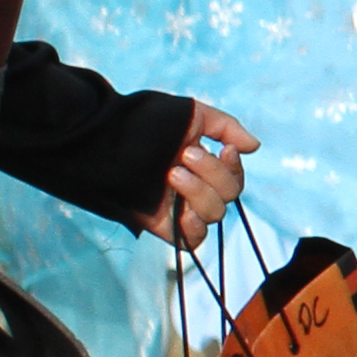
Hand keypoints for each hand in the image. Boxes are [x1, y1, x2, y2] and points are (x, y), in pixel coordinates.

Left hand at [148, 105, 255, 247]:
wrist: (103, 139)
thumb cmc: (144, 123)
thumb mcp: (191, 115)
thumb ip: (226, 126)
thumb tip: (253, 147)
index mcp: (203, 165)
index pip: (234, 176)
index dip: (234, 166)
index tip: (225, 150)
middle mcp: (195, 188)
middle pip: (229, 194)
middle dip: (212, 173)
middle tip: (184, 155)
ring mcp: (180, 207)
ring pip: (214, 214)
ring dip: (199, 192)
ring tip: (171, 174)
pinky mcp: (163, 226)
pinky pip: (193, 241)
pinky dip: (194, 228)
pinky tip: (183, 212)